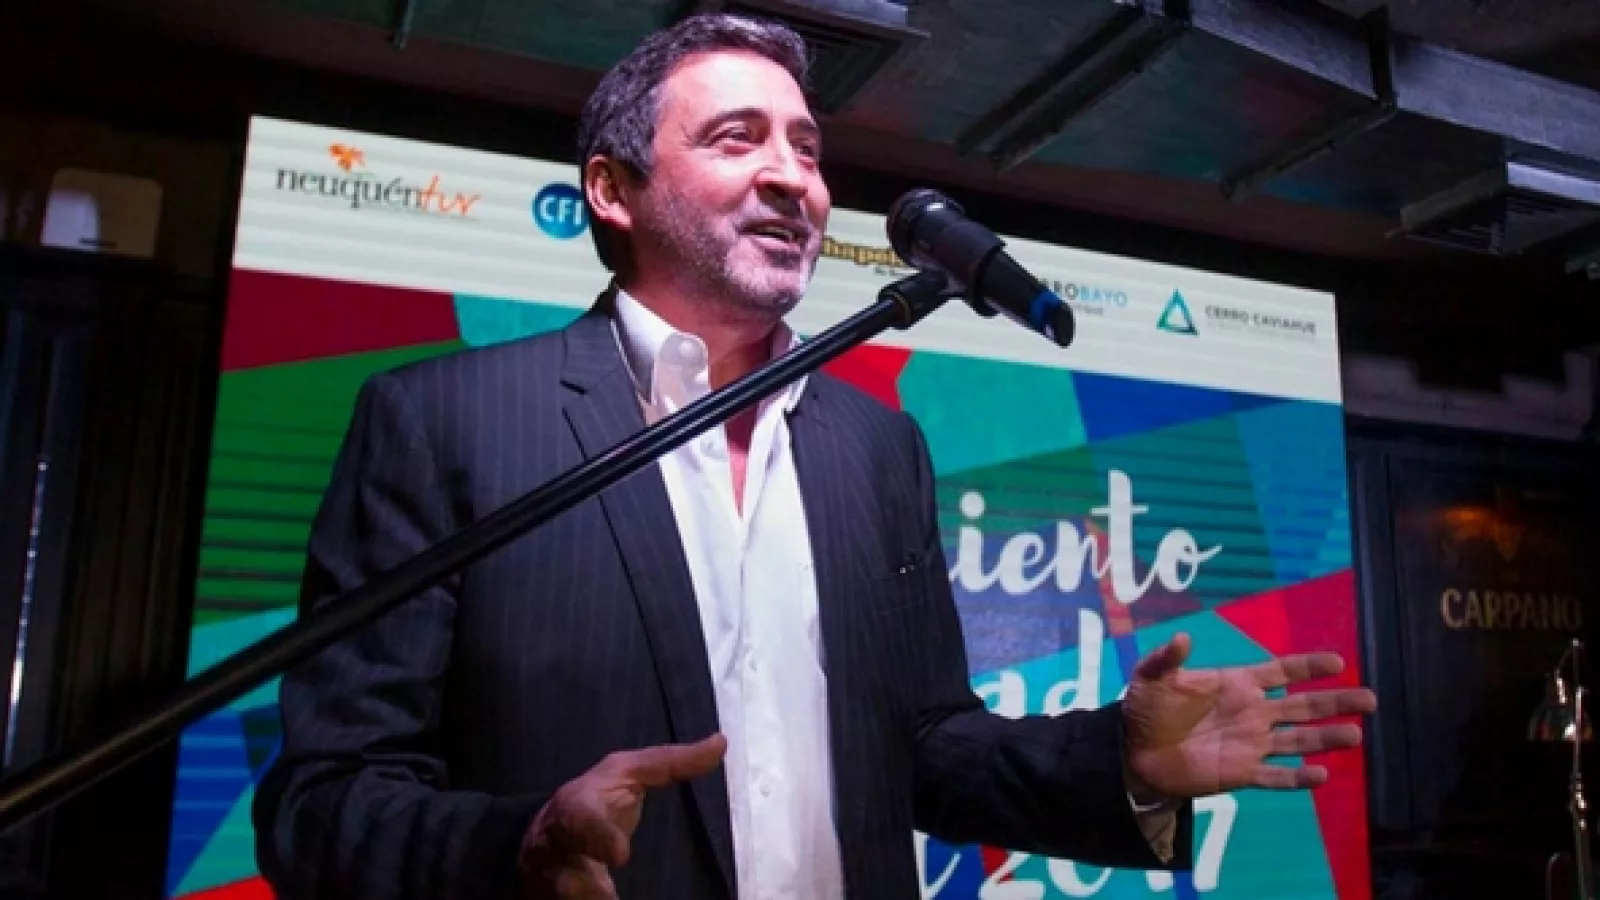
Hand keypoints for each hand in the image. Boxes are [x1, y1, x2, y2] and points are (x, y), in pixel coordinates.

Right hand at [517, 733, 726, 898]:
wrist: (544, 835)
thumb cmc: (597, 800)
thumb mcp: (629, 773)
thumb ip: (670, 763)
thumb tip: (719, 744)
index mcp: (576, 808)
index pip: (580, 819)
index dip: (597, 836)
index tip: (620, 855)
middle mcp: (556, 846)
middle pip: (562, 870)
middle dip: (582, 887)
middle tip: (607, 898)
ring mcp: (551, 879)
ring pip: (561, 896)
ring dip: (586, 899)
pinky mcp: (552, 899)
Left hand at [1121, 633, 1375, 799]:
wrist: (1134, 752)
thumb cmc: (1146, 709)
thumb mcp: (1150, 678)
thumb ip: (1166, 659)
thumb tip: (1182, 638)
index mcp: (1237, 684)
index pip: (1281, 672)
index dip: (1309, 666)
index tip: (1339, 662)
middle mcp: (1253, 713)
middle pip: (1303, 706)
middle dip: (1336, 701)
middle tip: (1370, 699)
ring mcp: (1251, 744)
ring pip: (1298, 741)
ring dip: (1326, 738)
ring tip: (1356, 735)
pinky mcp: (1242, 773)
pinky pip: (1276, 777)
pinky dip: (1298, 778)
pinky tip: (1322, 776)